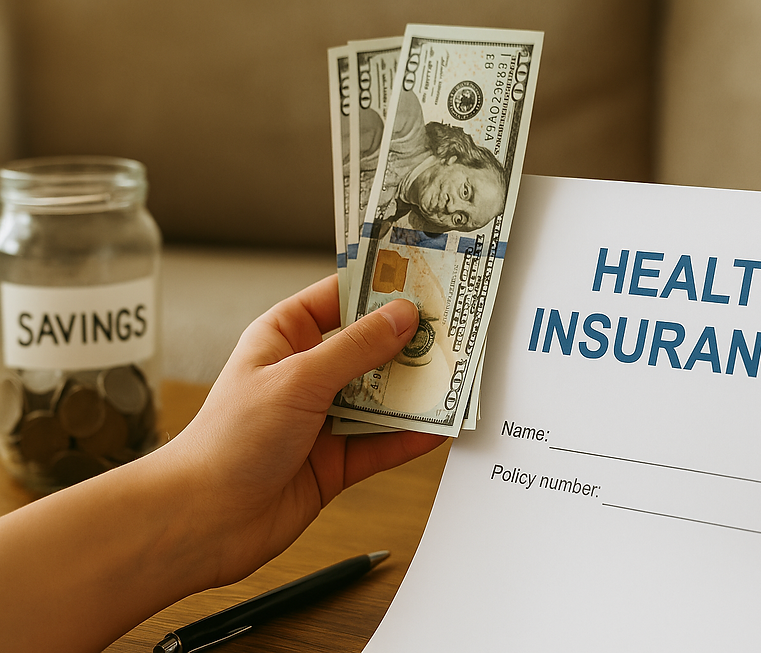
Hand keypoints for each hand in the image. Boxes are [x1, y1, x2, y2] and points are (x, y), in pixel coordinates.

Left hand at [161, 274, 446, 586]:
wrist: (203, 520)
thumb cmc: (228, 440)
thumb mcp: (298, 378)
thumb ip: (356, 348)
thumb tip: (402, 318)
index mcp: (285, 337)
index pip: (341, 297)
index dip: (381, 287)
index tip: (425, 279)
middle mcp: (306, 374)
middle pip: (370, 348)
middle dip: (409, 342)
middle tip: (454, 330)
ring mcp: (322, 418)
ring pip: (381, 396)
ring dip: (415, 391)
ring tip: (457, 377)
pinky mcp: (336, 461)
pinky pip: (383, 443)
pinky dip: (410, 436)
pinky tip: (439, 427)